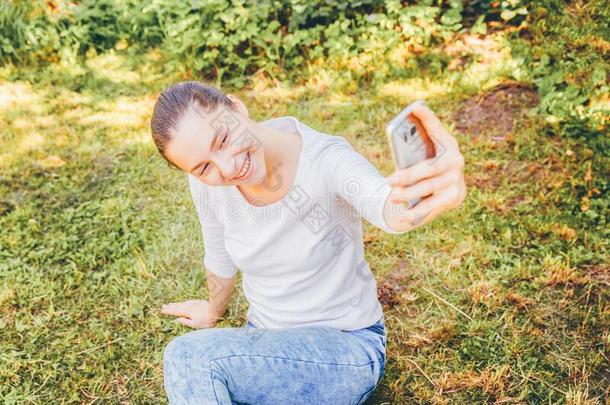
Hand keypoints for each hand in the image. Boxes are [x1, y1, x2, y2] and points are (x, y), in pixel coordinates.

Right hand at [160, 299, 217, 328]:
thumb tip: (177, 319)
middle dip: (170, 307)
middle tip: (163, 306)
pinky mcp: (198, 302)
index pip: (175, 312)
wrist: (216, 311)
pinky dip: (183, 303)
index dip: (168, 311)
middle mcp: (189, 306)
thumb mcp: (194, 324)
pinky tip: (182, 303)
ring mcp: (193, 303)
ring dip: (175, 304)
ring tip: (170, 304)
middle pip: (177, 306)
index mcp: (186, 312)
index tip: (162, 310)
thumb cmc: (205, 321)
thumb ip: (185, 321)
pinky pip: (188, 302)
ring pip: (182, 303)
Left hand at [386, 104, 465, 226]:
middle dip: (407, 177)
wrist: (449, 189)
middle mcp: (455, 160)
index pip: (436, 128)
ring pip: (428, 188)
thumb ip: (415, 144)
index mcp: (447, 143)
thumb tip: (400, 128)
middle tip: (388, 182)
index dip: (427, 118)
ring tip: (392, 197)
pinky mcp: (455, 196)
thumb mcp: (423, 153)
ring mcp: (456, 179)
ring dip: (408, 194)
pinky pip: (432, 205)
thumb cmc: (429, 165)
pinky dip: (416, 211)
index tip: (415, 107)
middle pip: (428, 169)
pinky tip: (403, 216)